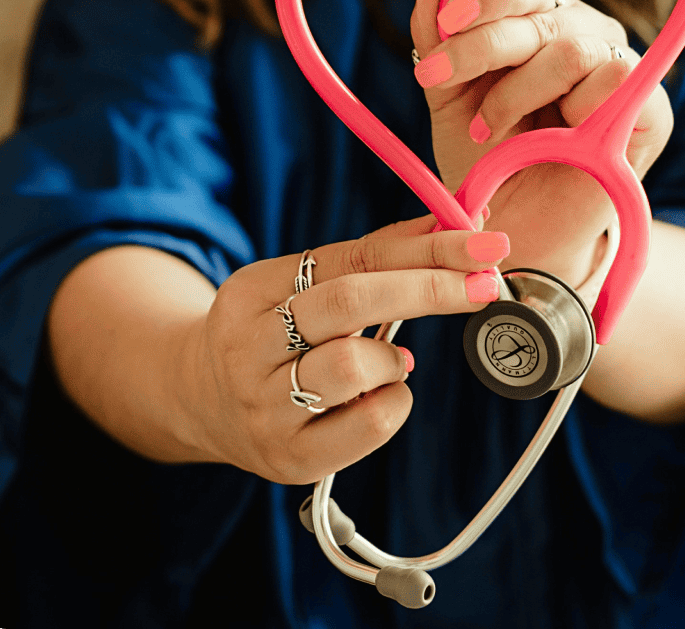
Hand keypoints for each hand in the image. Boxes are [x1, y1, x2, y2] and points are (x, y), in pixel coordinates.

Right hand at [185, 215, 510, 484]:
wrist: (199, 402)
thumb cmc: (273, 333)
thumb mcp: (300, 285)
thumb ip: (371, 258)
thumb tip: (448, 225)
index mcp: (251, 290)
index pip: (351, 257)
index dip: (425, 248)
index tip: (483, 242)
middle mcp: (248, 347)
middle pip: (349, 301)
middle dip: (429, 288)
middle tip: (484, 284)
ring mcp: (263, 407)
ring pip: (352, 366)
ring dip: (394, 358)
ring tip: (393, 361)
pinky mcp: (289, 458)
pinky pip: (367, 426)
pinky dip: (395, 402)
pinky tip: (383, 395)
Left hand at [409, 0, 672, 283]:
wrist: (515, 230)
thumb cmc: (486, 160)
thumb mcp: (448, 95)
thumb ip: (436, 35)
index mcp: (536, 21)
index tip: (442, 27)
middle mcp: (580, 32)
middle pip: (538, 9)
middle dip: (479, 45)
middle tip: (436, 79)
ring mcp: (618, 66)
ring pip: (571, 48)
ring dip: (517, 92)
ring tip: (487, 130)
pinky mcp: (650, 108)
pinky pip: (616, 80)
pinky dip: (571, 111)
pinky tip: (549, 142)